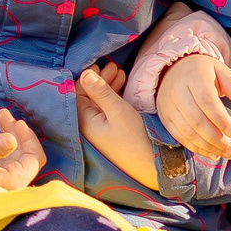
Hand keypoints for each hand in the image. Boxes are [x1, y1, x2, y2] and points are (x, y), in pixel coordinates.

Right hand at [0, 110, 47, 221]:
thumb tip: (13, 138)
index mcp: (15, 180)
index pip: (35, 157)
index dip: (29, 138)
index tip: (16, 122)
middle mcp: (14, 181)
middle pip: (26, 153)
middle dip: (17, 132)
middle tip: (3, 114)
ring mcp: (5, 179)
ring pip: (17, 153)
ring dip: (11, 134)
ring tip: (0, 115)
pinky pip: (7, 156)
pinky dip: (4, 142)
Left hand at [76, 62, 160, 190]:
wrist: (153, 165)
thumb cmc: (135, 139)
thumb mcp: (118, 111)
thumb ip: (101, 92)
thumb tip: (85, 73)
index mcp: (83, 120)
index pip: (77, 92)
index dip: (87, 77)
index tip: (98, 65)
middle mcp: (87, 123)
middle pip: (88, 94)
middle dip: (99, 78)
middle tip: (113, 66)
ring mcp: (99, 126)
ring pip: (98, 99)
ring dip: (108, 84)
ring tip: (120, 71)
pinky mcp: (111, 128)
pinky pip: (107, 106)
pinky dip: (113, 94)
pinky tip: (122, 83)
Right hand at [154, 51, 230, 161]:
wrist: (173, 69)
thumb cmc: (203, 72)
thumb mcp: (221, 72)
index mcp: (194, 77)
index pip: (206, 100)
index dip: (220, 119)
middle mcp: (177, 91)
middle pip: (196, 119)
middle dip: (216, 138)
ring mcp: (168, 106)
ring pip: (187, 131)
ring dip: (208, 146)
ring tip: (225, 153)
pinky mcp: (165, 118)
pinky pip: (179, 137)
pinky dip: (196, 148)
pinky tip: (212, 154)